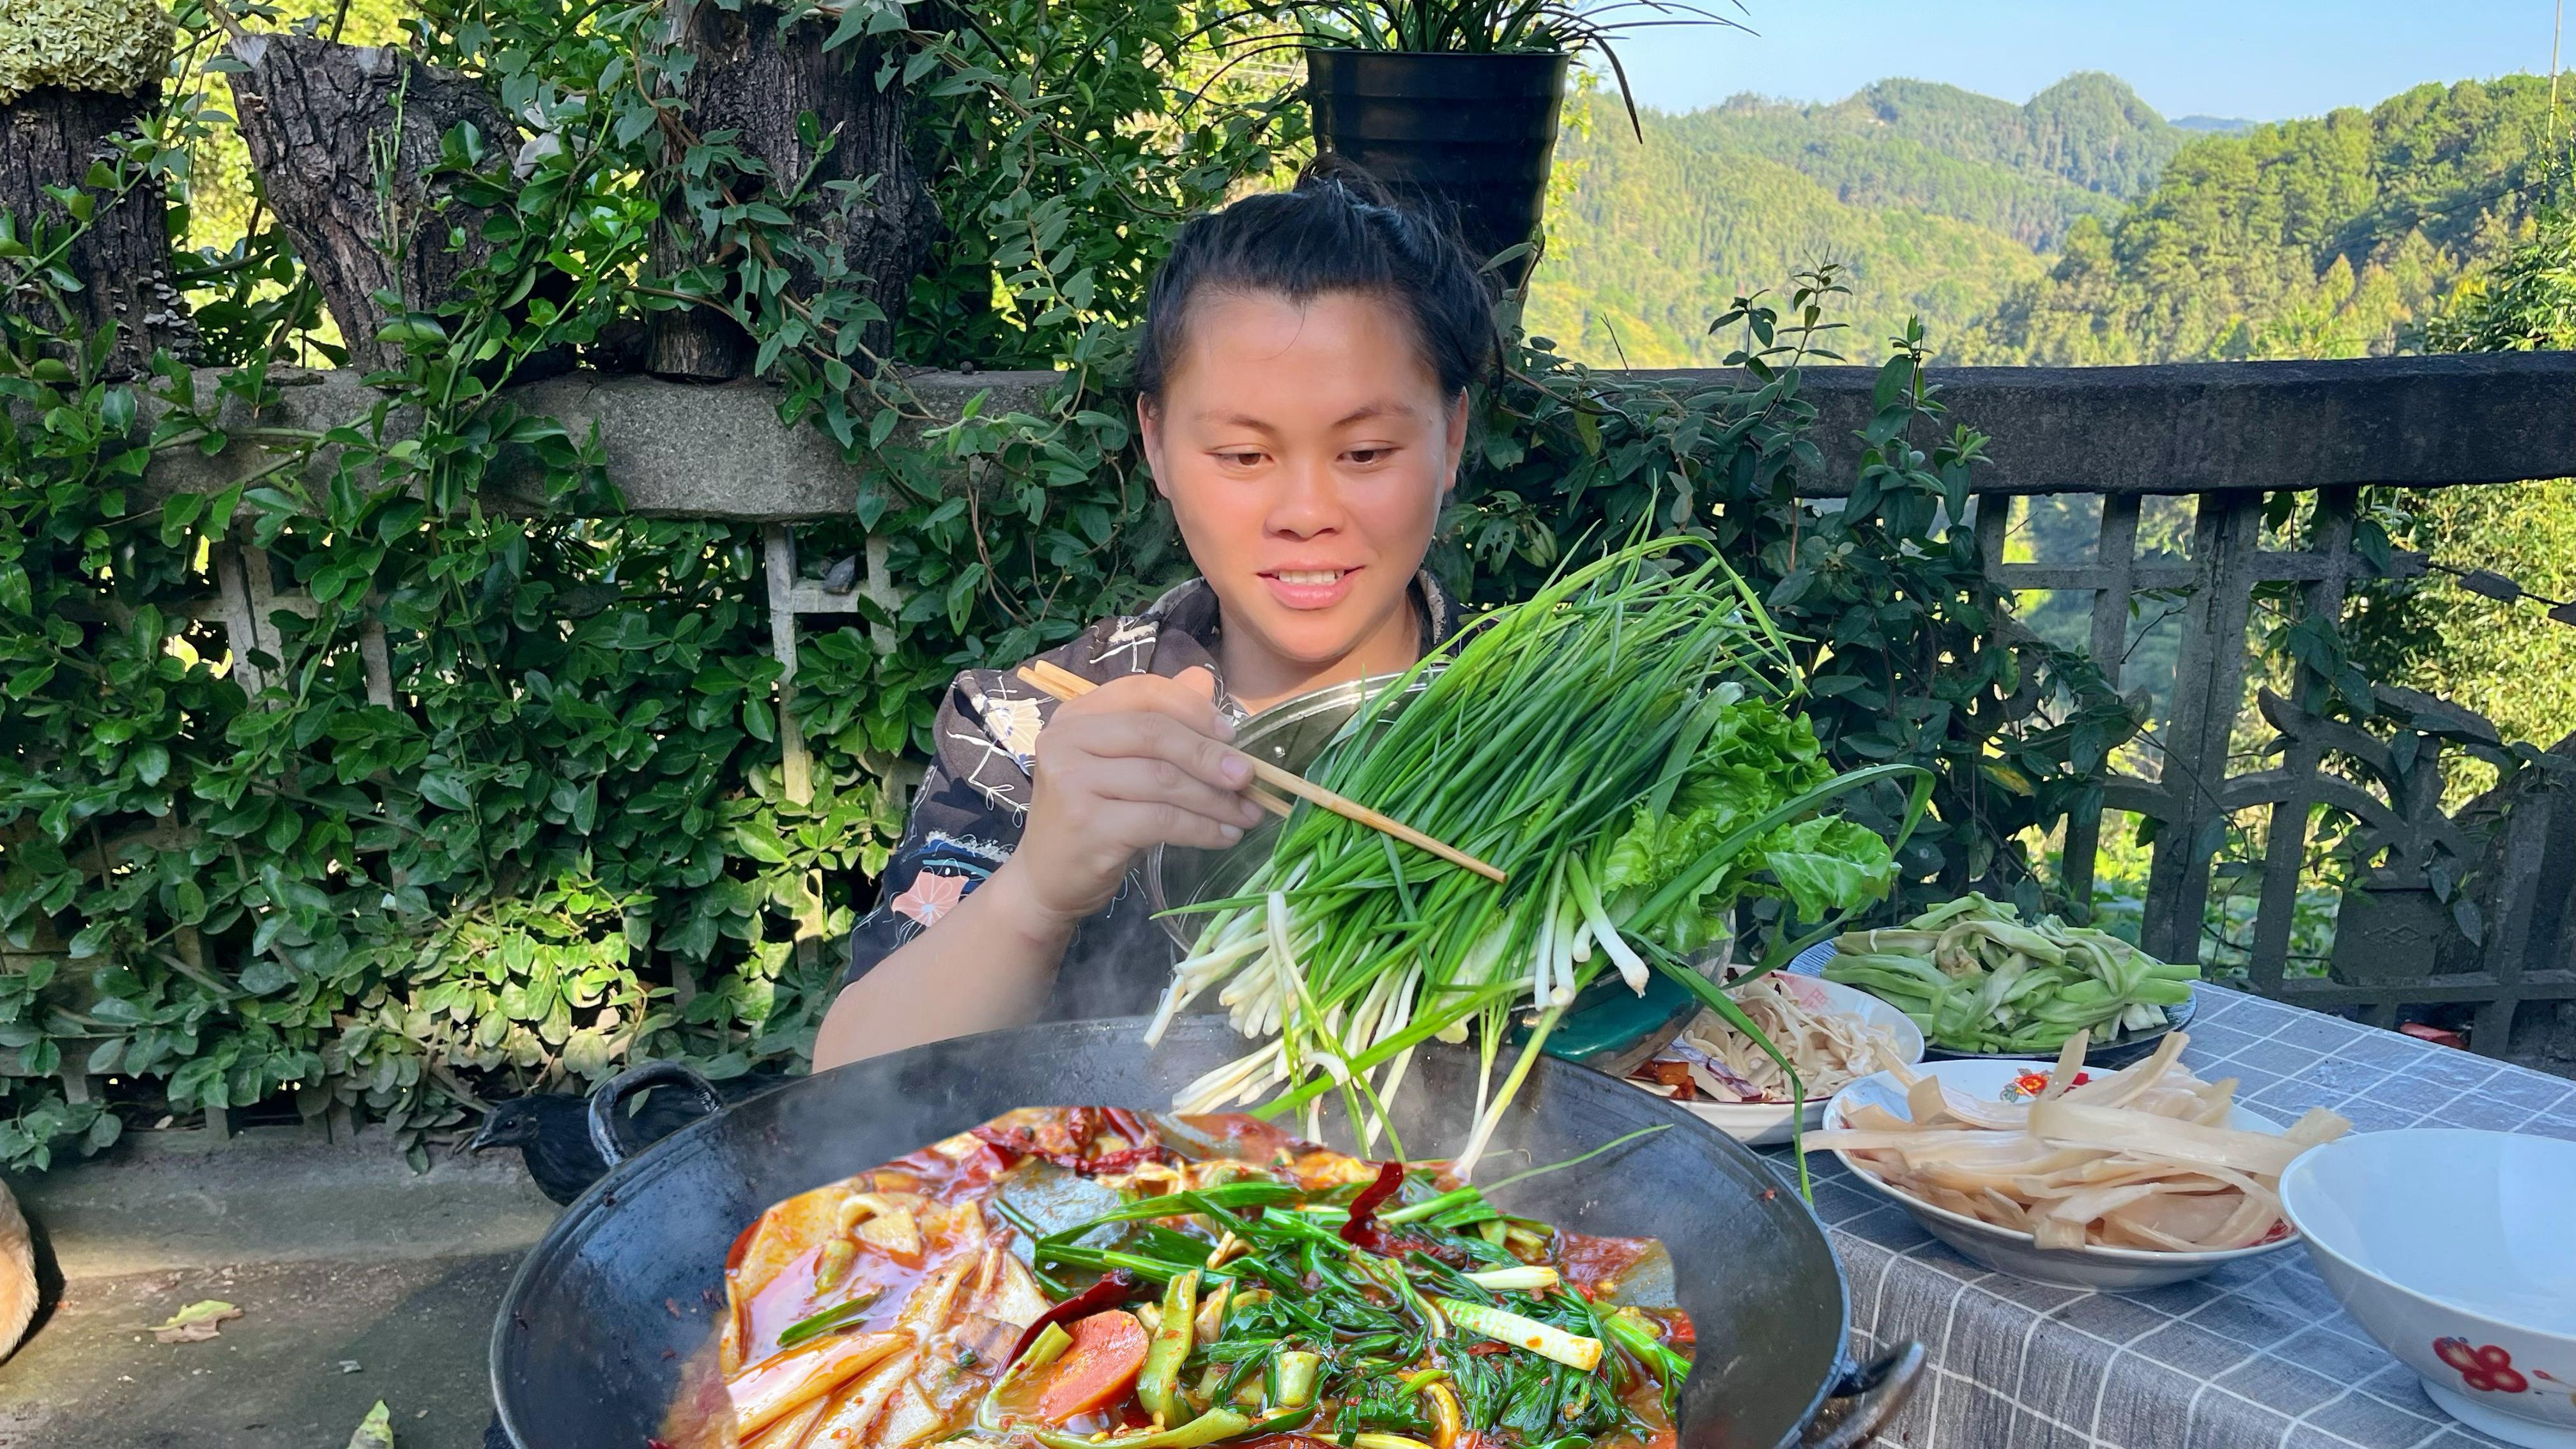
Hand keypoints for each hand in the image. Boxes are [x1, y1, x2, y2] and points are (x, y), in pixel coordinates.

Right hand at [1003, 666, 1265, 929]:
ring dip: (1216, 799)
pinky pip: (1161, 820)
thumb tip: (1204, 679)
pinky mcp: (1087, 825)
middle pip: (1155, 733)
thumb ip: (1158, 720)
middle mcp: (1066, 740)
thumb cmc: (1093, 816)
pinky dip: (1202, 828)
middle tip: (1250, 777)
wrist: (1047, 879)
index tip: (1232, 734)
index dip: (1194, 709)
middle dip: (1210, 755)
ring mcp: (1072, 782)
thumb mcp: (1122, 763)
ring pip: (1163, 780)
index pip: (1144, 692)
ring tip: (1248, 814)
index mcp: (1077, 715)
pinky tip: (1225, 836)